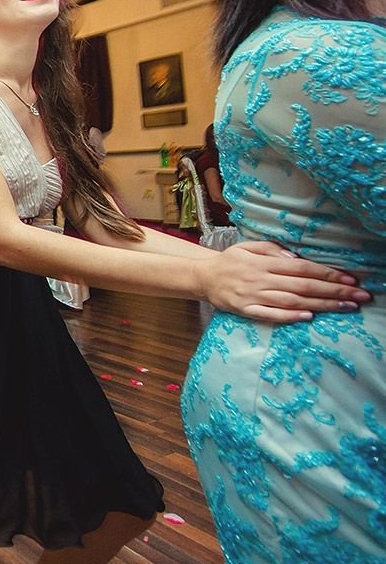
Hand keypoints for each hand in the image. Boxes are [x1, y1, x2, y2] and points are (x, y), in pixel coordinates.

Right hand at [198, 240, 370, 322]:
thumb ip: (272, 249)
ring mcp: (253, 296)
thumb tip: (296, 257)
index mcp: (265, 262)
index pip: (303, 268)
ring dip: (321, 305)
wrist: (202, 277)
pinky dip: (289, 317)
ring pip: (292, 301)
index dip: (328, 274)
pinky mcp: (245, 310)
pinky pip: (269, 315)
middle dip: (334, 291)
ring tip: (346, 308)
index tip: (352, 279)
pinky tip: (309, 317)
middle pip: (303, 286)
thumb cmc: (230, 261)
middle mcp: (261, 279)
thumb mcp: (248, 246)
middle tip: (360, 296)